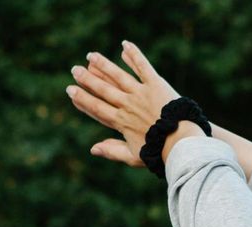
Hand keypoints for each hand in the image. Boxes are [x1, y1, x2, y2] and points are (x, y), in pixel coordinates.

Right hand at [65, 40, 181, 167]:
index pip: (97, 108)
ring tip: (91, 55)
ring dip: (104, 65)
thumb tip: (92, 149)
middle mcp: (127, 105)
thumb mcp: (133, 156)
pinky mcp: (155, 84)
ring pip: (118, 76)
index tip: (71, 91)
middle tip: (75, 70)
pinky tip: (124, 45)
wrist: (181, 142)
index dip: (83, 99)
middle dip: (87, 79)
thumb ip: (112, 151)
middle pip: (103, 90)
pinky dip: (133, 55)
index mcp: (121, 122)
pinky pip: (142, 66)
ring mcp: (141, 93)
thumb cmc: (159, 152)